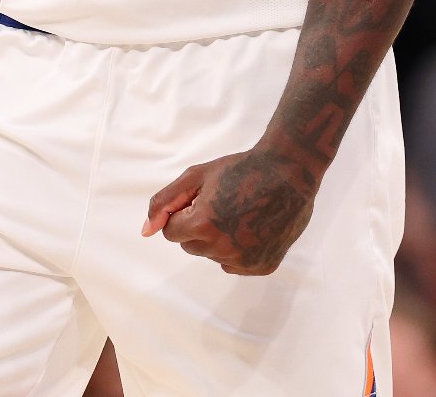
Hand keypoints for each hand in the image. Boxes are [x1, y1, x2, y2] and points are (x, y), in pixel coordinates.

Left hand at [142, 147, 315, 275]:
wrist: (289, 172)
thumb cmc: (240, 169)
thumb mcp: (196, 176)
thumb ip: (165, 202)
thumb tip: (146, 232)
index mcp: (203, 226)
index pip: (172, 232)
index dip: (185, 212)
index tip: (203, 198)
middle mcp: (222, 249)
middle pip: (191, 246)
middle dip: (199, 226)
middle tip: (223, 202)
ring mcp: (244, 261)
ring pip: (213, 256)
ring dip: (218, 238)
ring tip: (240, 211)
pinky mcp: (262, 267)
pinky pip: (235, 264)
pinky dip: (238, 249)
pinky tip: (253, 226)